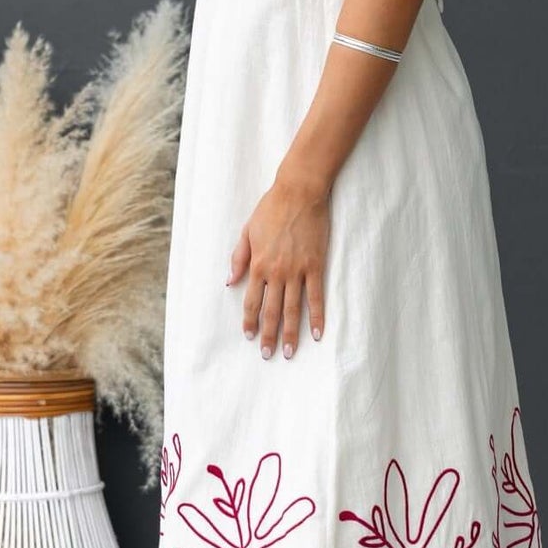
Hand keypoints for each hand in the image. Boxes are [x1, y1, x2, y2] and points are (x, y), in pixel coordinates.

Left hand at [227, 169, 329, 357]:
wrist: (299, 193)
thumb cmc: (271, 209)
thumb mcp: (247, 231)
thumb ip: (239, 258)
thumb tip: (229, 282)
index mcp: (258, 264)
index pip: (251, 301)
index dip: (250, 321)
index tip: (249, 337)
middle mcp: (276, 272)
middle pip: (271, 311)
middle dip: (268, 335)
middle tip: (268, 355)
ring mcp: (297, 271)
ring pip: (293, 309)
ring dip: (291, 333)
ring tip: (291, 352)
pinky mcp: (315, 266)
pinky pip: (316, 297)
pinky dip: (317, 317)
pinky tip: (317, 334)